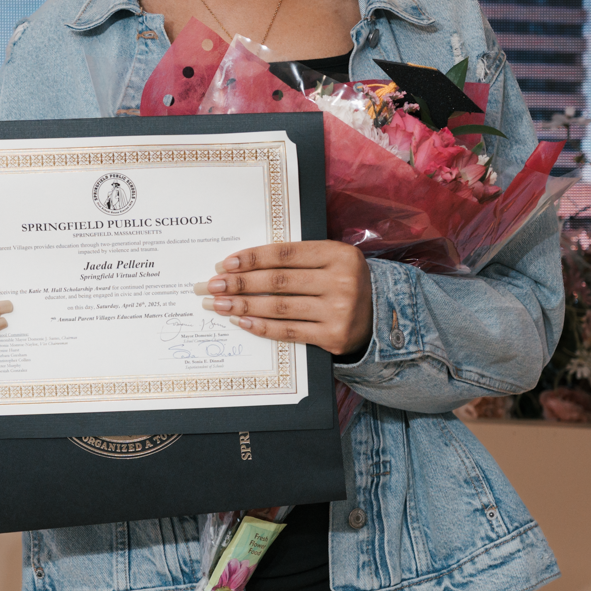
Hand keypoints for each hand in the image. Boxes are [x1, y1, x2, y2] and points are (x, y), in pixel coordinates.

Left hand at [194, 242, 371, 357]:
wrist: (379, 315)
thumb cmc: (342, 283)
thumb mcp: (330, 262)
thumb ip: (297, 259)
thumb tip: (243, 265)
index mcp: (339, 254)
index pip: (285, 254)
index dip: (252, 258)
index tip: (225, 264)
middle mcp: (342, 281)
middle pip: (278, 281)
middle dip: (239, 283)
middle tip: (212, 285)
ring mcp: (339, 311)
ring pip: (279, 307)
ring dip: (243, 305)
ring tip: (219, 304)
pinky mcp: (334, 336)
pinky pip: (289, 331)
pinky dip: (261, 326)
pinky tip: (241, 320)